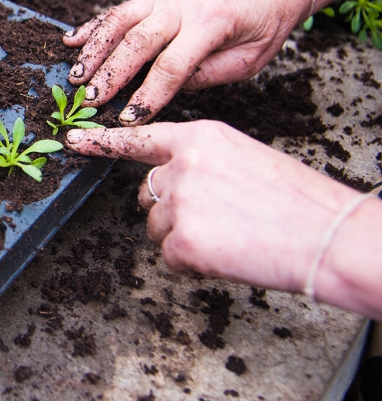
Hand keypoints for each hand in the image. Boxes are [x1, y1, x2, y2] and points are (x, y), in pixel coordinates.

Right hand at [61, 0, 310, 124]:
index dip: (149, 94)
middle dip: (112, 73)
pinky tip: (71, 41)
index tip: (129, 119)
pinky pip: (118, 11)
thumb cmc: (260, 30)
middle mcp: (182, 6)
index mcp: (211, 23)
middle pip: (139, 41)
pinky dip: (92, 25)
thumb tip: (165, 90)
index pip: (172, 65)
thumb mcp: (248, 61)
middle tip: (91, 99)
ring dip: (94, 49)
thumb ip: (206, 74)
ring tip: (76, 75)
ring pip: (121, 21)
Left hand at [64, 121, 362, 295]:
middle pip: (147, 192)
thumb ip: (201, 162)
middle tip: (219, 218)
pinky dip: (191, 262)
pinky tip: (226, 253)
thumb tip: (171, 180)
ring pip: (156, 226)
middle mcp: (180, 165)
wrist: (325, 235)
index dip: (104, 142)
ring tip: (230, 234)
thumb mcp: (243, 157)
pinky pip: (169, 256)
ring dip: (182, 236)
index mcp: (200, 137)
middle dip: (172, 209)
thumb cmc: (295, 200)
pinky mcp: (179, 241)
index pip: (140, 137)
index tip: (75, 141)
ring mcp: (176, 202)